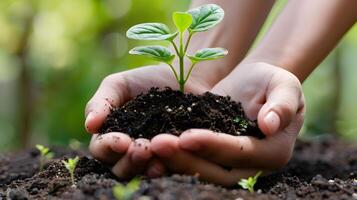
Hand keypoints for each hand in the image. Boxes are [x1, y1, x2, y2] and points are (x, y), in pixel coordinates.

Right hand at [85, 65, 212, 178]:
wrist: (186, 77)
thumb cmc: (148, 80)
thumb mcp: (120, 85)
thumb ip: (102, 102)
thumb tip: (89, 125)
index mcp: (112, 136)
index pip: (102, 149)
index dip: (108, 147)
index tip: (121, 141)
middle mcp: (131, 152)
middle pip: (121, 169)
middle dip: (129, 160)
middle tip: (141, 148)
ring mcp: (155, 158)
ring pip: (145, 173)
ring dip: (148, 166)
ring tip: (156, 152)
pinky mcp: (179, 159)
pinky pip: (173, 169)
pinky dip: (172, 165)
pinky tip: (176, 156)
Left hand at [150, 62, 304, 185]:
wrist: (253, 85)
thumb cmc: (272, 82)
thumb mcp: (284, 85)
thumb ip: (282, 103)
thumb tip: (270, 124)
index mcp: (273, 151)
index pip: (241, 153)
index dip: (215, 146)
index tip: (188, 135)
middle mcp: (250, 165)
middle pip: (217, 172)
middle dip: (187, 159)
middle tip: (158, 144)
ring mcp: (229, 163)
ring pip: (200, 171)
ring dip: (174, 162)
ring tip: (149, 146)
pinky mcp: (210, 155)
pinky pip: (191, 161)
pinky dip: (171, 158)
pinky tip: (149, 147)